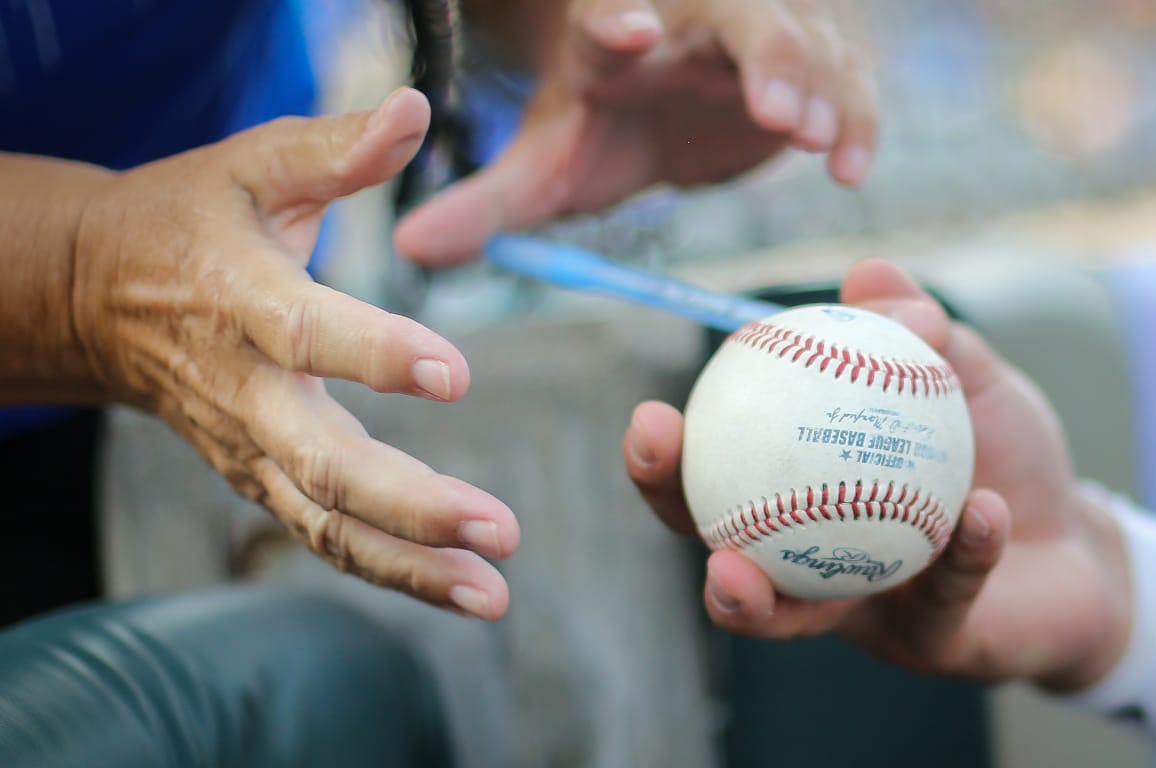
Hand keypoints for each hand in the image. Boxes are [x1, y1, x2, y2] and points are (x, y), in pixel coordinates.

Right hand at [72, 88, 514, 619]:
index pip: (308, 334)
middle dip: (413, 504)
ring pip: (327, 522)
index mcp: (240, 300)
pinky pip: (326, 535)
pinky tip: (464, 589)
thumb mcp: (251, 165)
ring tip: (493, 591)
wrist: (95, 297)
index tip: (454, 373)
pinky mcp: (260, 478)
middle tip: (497, 529)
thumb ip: (334, 149)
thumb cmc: (188, 221)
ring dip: (411, 564)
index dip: (377, 354)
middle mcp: (245, 389)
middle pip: (324, 463)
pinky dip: (392, 570)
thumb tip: (414, 111)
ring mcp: (250, 447)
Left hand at [395, 0, 877, 263]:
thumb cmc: (609, 127)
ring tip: (820, 143)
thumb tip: (409, 247)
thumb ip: (491, 204)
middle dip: (764, 55)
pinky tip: (852, 170)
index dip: (621, 21)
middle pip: (739, 16)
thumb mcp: (553, 165)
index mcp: (613, 40)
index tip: (632, 29)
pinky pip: (848, 84)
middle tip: (777, 111)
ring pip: (805, 43)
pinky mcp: (814, 68)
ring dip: (820, 90)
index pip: (613, 17)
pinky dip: (858, 121)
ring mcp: (761, 38)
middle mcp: (693, 24)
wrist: (670, 101)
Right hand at [624, 260, 1132, 685]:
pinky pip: (946, 595)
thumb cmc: (1004, 457)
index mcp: (802, 500)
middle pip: (720, 549)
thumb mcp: (968, 379)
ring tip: (734, 571)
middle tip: (658, 470)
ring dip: (754, 601)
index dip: (668, 462)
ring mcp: (870, 615)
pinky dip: (966, 550)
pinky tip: (981, 513)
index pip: (717, 480)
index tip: (649, 416)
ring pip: (796, 618)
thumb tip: (867, 275)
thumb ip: (923, 333)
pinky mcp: (940, 644)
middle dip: (675, 514)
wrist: (1082, 545)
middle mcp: (815, 564)